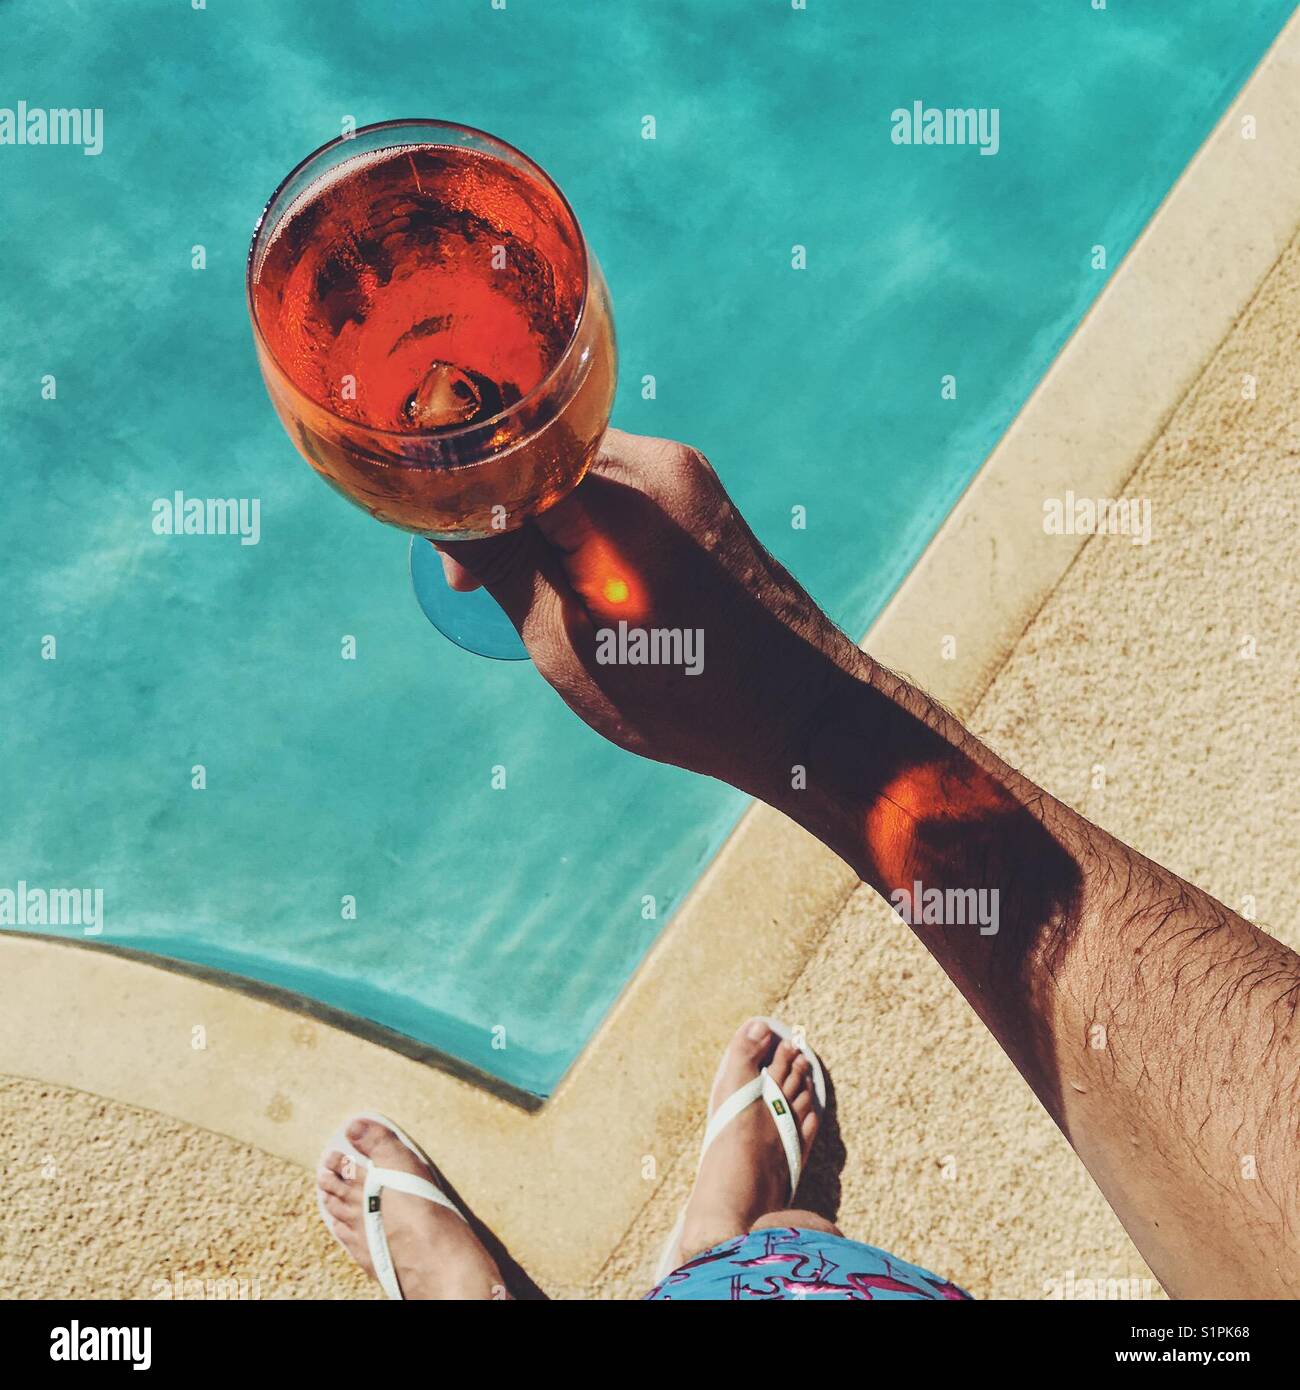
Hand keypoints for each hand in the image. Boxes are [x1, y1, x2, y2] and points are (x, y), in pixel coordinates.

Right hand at [439, 429, 863, 801]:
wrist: (805, 714)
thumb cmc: (685, 695)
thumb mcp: (567, 642)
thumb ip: (504, 564)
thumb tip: (444, 509)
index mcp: (614, 493)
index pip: (501, 450)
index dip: (463, 501)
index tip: (458, 572)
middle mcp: (656, 462)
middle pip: (538, 450)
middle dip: (500, 512)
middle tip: (486, 589)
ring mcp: (686, 475)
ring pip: (575, 469)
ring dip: (543, 521)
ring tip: (552, 600)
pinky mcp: (703, 496)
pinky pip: (616, 487)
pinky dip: (585, 526)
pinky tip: (594, 587)